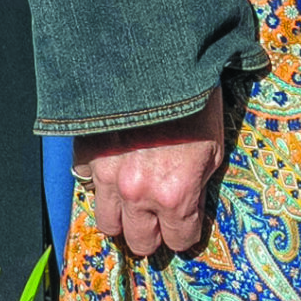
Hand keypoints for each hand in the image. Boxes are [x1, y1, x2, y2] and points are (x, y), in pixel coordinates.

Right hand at [74, 85, 224, 258]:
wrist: (158, 57)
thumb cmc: (195, 99)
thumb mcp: (213, 147)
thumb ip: (197, 185)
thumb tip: (188, 207)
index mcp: (175, 194)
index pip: (179, 240)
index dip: (185, 233)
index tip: (185, 224)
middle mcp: (138, 193)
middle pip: (140, 242)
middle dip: (153, 232)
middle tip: (159, 216)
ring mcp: (107, 176)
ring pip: (108, 224)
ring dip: (123, 215)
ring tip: (134, 198)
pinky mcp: (86, 155)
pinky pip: (88, 186)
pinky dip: (100, 182)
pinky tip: (116, 165)